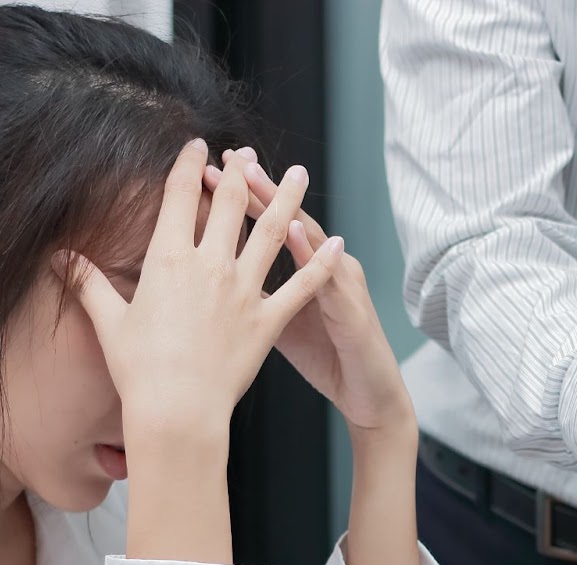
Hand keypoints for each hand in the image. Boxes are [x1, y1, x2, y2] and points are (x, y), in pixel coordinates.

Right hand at [60, 139, 343, 433]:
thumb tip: (58, 256)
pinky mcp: (268, 321)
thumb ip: (87, 282)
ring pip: (271, 232)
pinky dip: (321, 263)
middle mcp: (209, 266)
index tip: (197, 146)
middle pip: (228, 204)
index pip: (180, 196)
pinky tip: (337, 242)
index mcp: (168, 260)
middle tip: (248, 153)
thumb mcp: (109, 322)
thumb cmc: (139, 371)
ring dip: (286, 198)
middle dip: (238, 172)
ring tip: (298, 173)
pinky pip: (302, 286)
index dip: (189, 165)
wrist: (176, 412)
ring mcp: (243, 292)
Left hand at [205, 147, 413, 432]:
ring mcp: (340, 283)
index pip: (266, 226)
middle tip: (228, 157)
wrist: (369, 395)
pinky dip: (312, 252)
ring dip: (282, 206)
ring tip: (256, 178)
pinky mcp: (351, 309)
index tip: (207, 172)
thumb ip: (250, 295)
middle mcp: (325, 265)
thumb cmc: (326, 356)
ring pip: (309, 236)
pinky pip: (328, 278)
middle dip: (256, 187)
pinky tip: (296, 231)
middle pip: (285, 219)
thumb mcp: (279, 322)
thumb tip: (208, 283)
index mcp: (303, 267)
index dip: (238, 199)